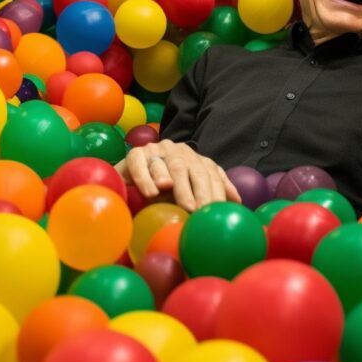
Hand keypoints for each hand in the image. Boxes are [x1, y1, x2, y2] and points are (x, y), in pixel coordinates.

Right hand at [117, 139, 240, 211]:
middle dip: (200, 191)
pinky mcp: (135, 154)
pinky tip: (151, 193)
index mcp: (193, 158)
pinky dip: (146, 179)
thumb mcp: (186, 192)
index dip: (217, 190)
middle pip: (193, 169)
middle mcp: (177, 151)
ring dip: (178, 185)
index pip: (210, 172)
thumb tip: (236, 202)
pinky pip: (141, 165)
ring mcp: (156, 150)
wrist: (125, 179)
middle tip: (202, 211)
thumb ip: (208, 192)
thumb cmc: (161, 190)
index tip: (220, 210)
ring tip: (184, 203)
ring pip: (169, 166)